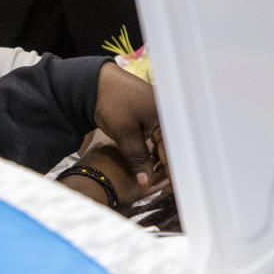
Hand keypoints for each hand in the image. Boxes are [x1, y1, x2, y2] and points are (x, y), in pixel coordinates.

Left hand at [93, 62, 168, 187]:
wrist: (97, 83)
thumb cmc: (111, 103)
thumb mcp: (124, 133)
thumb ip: (137, 158)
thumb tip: (146, 183)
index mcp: (167, 115)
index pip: (175, 150)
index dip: (174, 171)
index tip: (172, 189)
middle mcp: (170, 113)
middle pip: (175, 146)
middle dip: (171, 167)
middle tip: (168, 188)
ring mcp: (163, 113)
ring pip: (168, 142)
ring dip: (164, 159)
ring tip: (160, 179)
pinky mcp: (155, 115)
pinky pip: (161, 135)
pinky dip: (157, 149)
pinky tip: (153, 164)